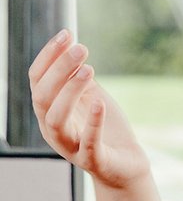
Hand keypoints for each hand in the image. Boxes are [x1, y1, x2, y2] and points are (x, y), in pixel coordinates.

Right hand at [29, 32, 148, 188]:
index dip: (48, 56)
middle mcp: (52, 128)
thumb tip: (71, 44)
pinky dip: (93, 122)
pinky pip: (88, 142)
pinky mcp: (93, 160)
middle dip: (59, 69)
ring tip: (89, 70)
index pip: (37, 79)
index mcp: (48, 110)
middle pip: (43, 95)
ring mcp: (70, 146)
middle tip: (81, 49)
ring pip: (57, 118)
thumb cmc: (106, 128)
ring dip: (70, 91)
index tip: (66, 34)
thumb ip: (78, 77)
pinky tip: (100, 102)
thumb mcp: (90, 97)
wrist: (127, 165)